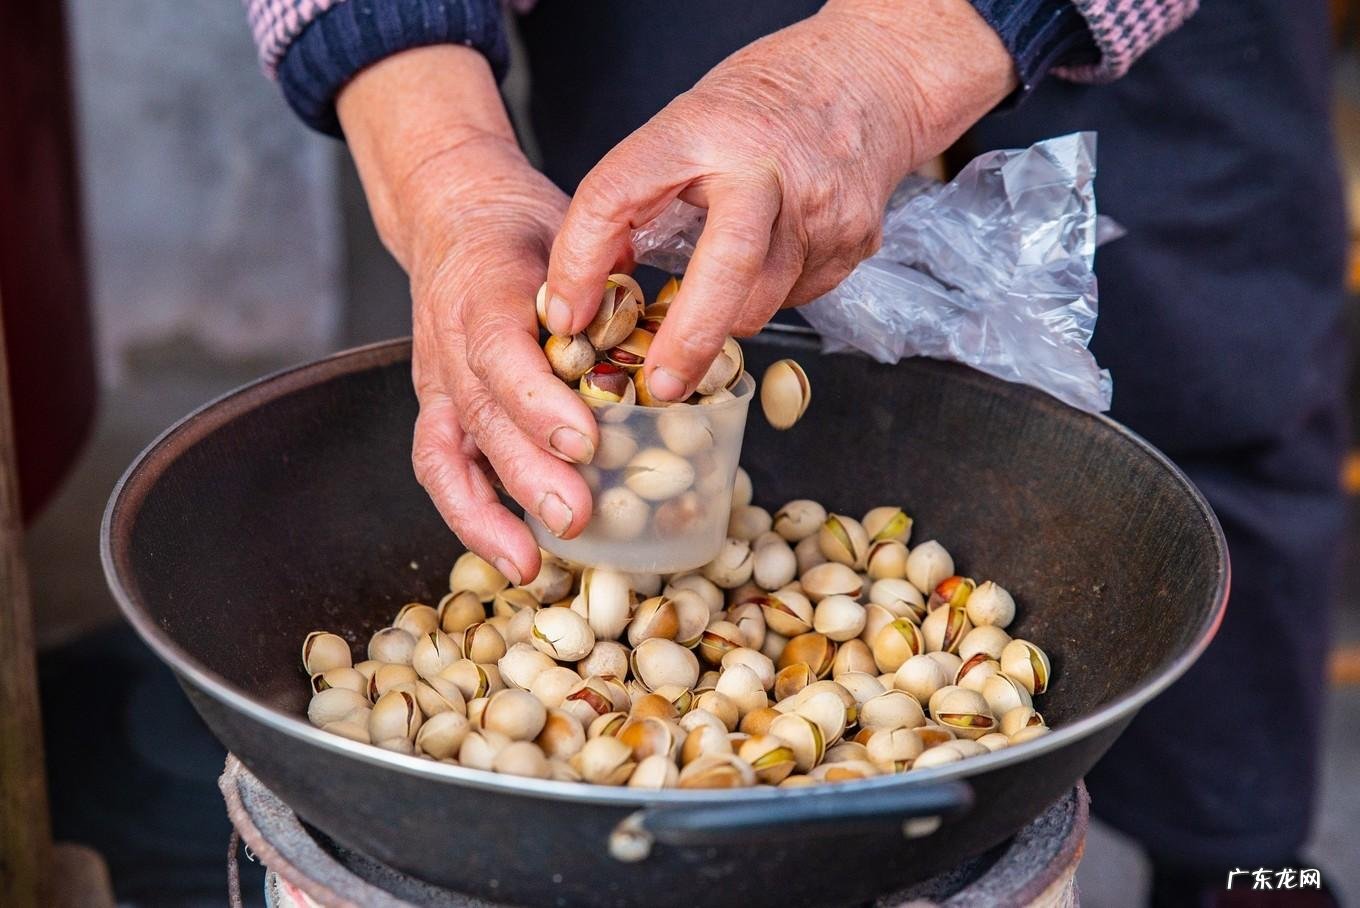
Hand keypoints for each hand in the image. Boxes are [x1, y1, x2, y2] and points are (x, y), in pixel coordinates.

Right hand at [340, 47, 597, 583]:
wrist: (456, 216)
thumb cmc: (530, 231)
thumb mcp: (577, 233)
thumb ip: (615, 286)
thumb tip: (686, 339)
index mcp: (486, 288)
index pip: (501, 349)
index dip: (537, 400)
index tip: (585, 439)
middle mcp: (451, 339)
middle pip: (482, 414)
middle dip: (528, 471)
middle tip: (576, 515)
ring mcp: (438, 379)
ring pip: (449, 451)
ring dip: (488, 514)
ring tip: (530, 562)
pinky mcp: (438, 408)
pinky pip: (442, 468)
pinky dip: (472, 518)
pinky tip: (514, 557)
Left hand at [543, 0, 1017, 401]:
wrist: (868, 76)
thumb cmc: (759, 106)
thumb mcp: (682, 127)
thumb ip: (635, 197)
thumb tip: (587, 287)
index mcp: (701, 130)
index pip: (617, 197)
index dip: (579, 263)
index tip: (566, 314)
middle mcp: (767, 169)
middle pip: (727, 270)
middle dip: (689, 339)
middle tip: (661, 383)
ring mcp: (821, 208)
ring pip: (762, 303)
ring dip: (726, 320)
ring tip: (710, 306)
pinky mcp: (854, 242)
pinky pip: (796, 298)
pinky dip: (768, 296)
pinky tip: (770, 259)